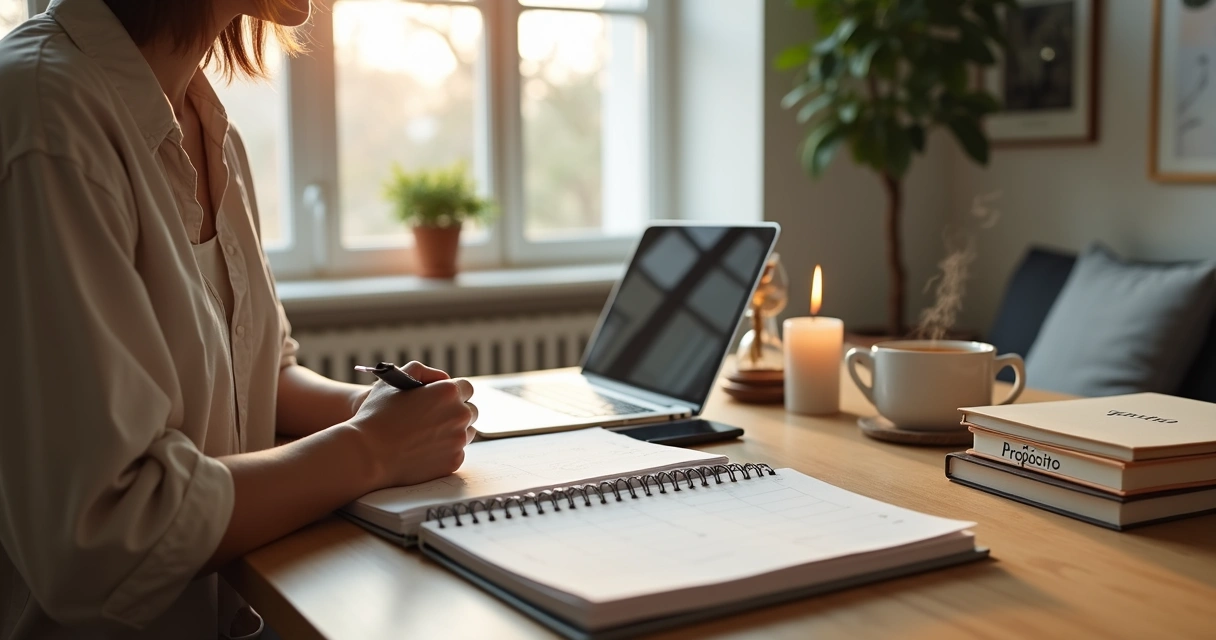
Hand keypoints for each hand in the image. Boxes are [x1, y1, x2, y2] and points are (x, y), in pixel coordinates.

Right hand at [345, 362, 477, 488]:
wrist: (367, 454)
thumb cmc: (377, 415)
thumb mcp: (394, 381)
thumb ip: (421, 372)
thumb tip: (442, 379)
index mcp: (448, 392)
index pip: (466, 388)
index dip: (453, 393)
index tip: (441, 399)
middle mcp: (460, 414)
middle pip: (470, 411)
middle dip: (456, 412)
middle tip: (434, 418)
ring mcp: (459, 440)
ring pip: (467, 433)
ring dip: (454, 431)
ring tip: (428, 435)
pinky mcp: (454, 461)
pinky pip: (458, 453)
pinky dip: (446, 451)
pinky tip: (425, 450)